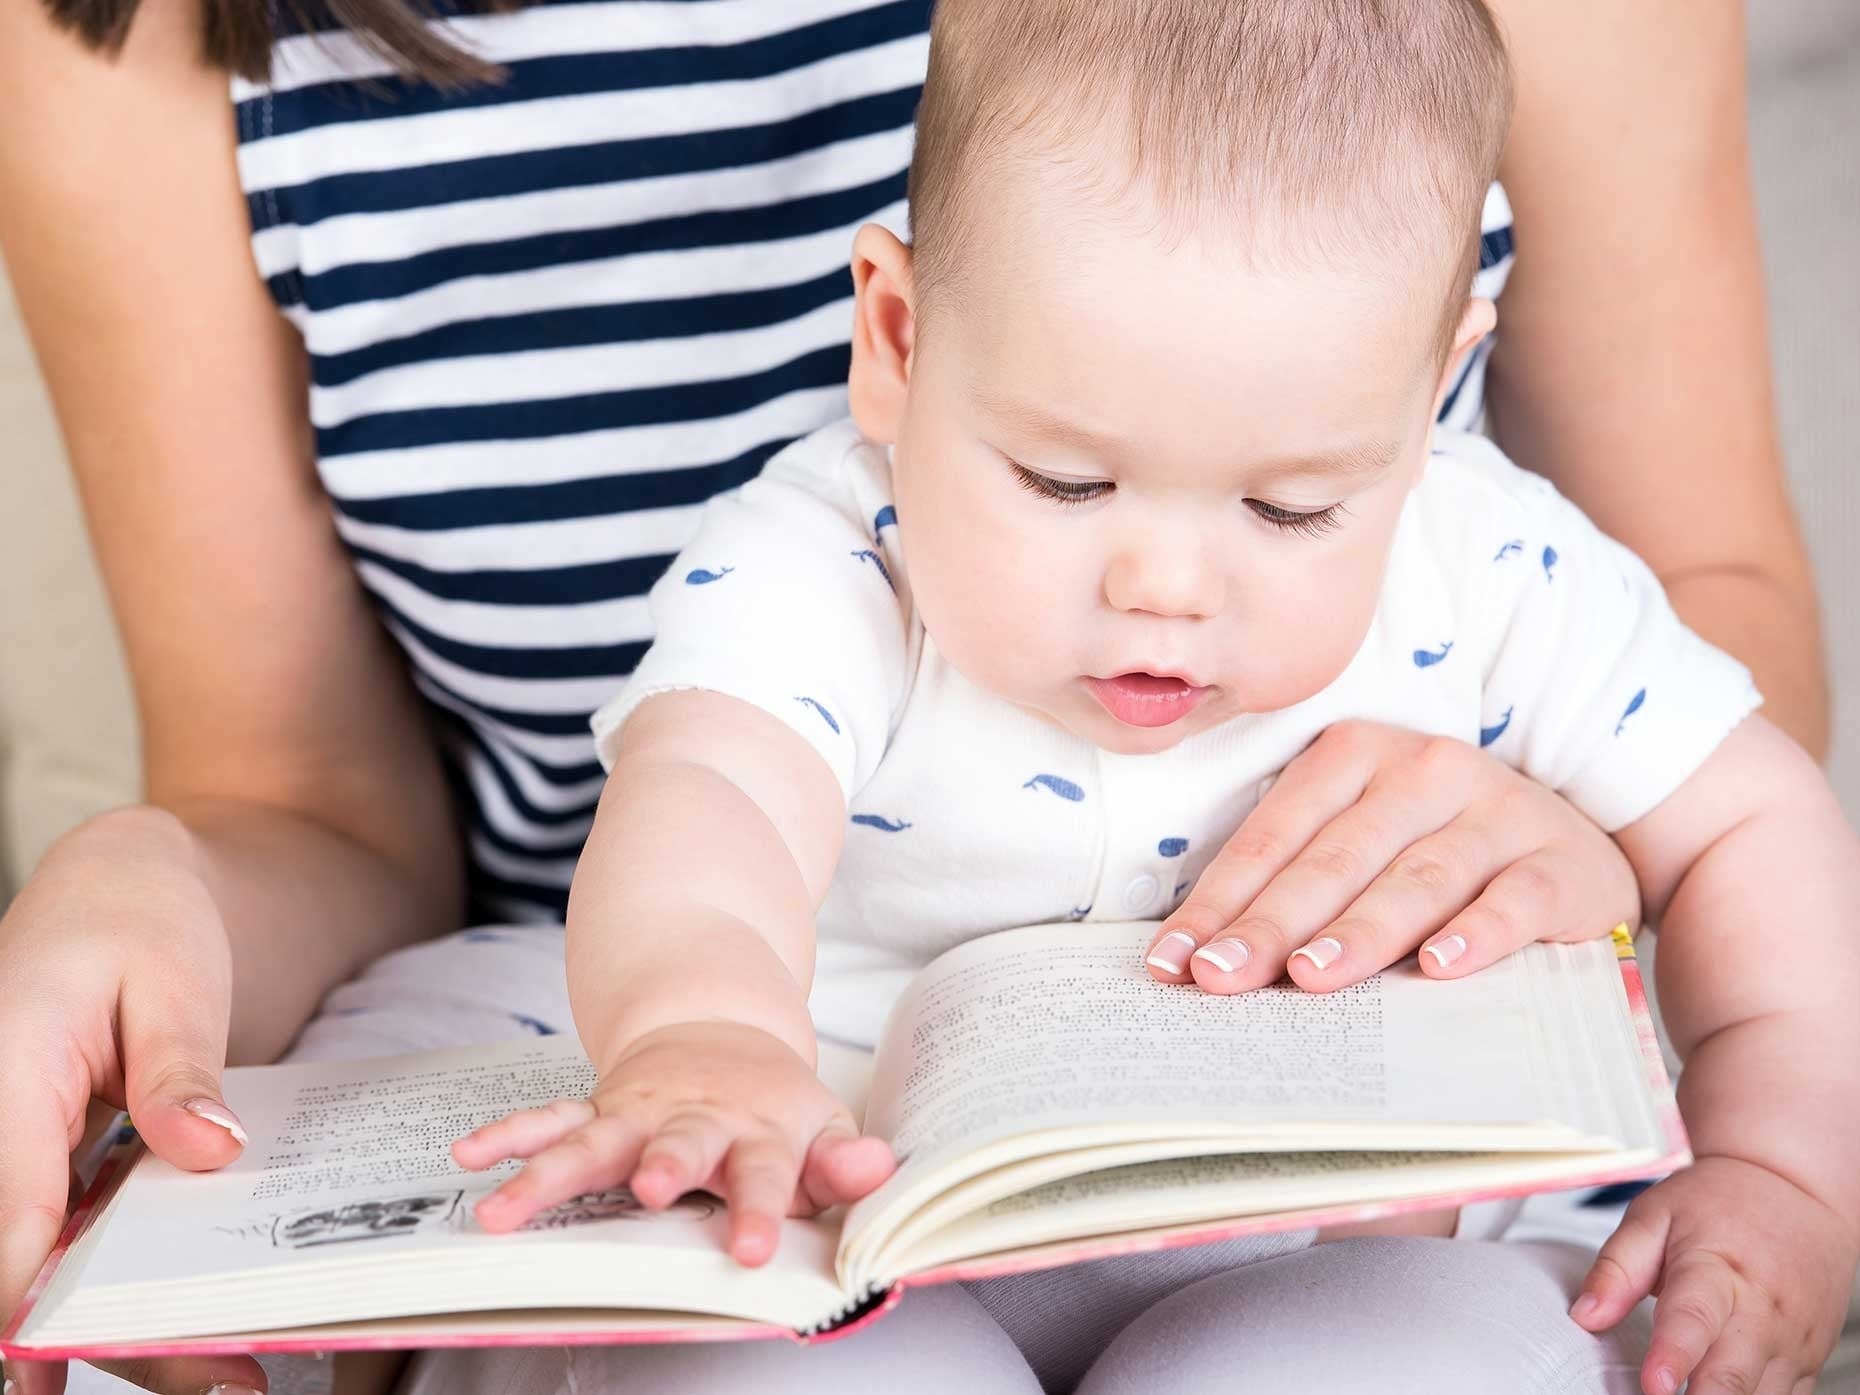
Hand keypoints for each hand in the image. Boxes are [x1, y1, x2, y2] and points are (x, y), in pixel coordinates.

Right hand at [0, 809, 266, 1394]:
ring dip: (113, 1324)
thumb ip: (180, 1067)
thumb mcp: (176, 978)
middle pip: (22, 1257)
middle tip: (213, 1381)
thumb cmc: (140, 918)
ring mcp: (12, 1150)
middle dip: (88, 1336)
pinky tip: (199, 1318)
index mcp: (6, 1075)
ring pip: (45, 1261)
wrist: (116, 885)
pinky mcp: (42, 1165)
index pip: (8, 1210)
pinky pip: (68, 1237)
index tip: (55, 1370)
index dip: (28, 1303)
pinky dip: (120, 1280)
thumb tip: (204, 1151)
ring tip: (225, 1375)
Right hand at [453, 1020, 894, 1265]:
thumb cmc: (775, 1107)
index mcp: (758, 1132)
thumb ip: (843, 1162)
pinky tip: (469, 1156)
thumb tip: (875, 1169)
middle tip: (652, 1191)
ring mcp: (639, 1114)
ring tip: (502, 1209)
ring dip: (550, 1171)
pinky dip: (509, 1137)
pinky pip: (549, 1121)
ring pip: (593, 1140)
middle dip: (665, 1166)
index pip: (767, 1174)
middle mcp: (694, 1120)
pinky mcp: (598, 1109)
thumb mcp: (822, 1127)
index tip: (751, 1251)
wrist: (721, 1030)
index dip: (761, 1209)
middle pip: (680, 1145)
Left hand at [1144, 720, 1639, 993]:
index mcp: (1356, 756)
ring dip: (1360, 930)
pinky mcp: (1560, 862)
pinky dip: (1475, 933)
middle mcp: (1425, 770)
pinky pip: (1513, 899)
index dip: (1219, 900)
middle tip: (1222, 977)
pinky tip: (1437, 968)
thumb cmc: (1438, 854)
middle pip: (1334, 857)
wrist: (1574, 852)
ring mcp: (1497, 812)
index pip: (1273, 836)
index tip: (1171, 962)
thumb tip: (1205, 961)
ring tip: (1310, 977)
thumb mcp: (1364, 848)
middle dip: (1271, 923)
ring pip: (1416, 877)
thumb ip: (1297, 885)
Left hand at [1573, 1156, 1857, 1394]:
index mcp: (1715, 1269)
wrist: (1794, 1190)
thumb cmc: (1718, 1204)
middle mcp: (1762, 1311)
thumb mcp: (1653, 1216)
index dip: (1673, 1355)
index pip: (1693, 1318)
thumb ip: (1616, 1268)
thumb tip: (1584, 1315)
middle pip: (1733, 1373)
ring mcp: (1791, 1340)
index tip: (1654, 1386)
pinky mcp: (1808, 1361)